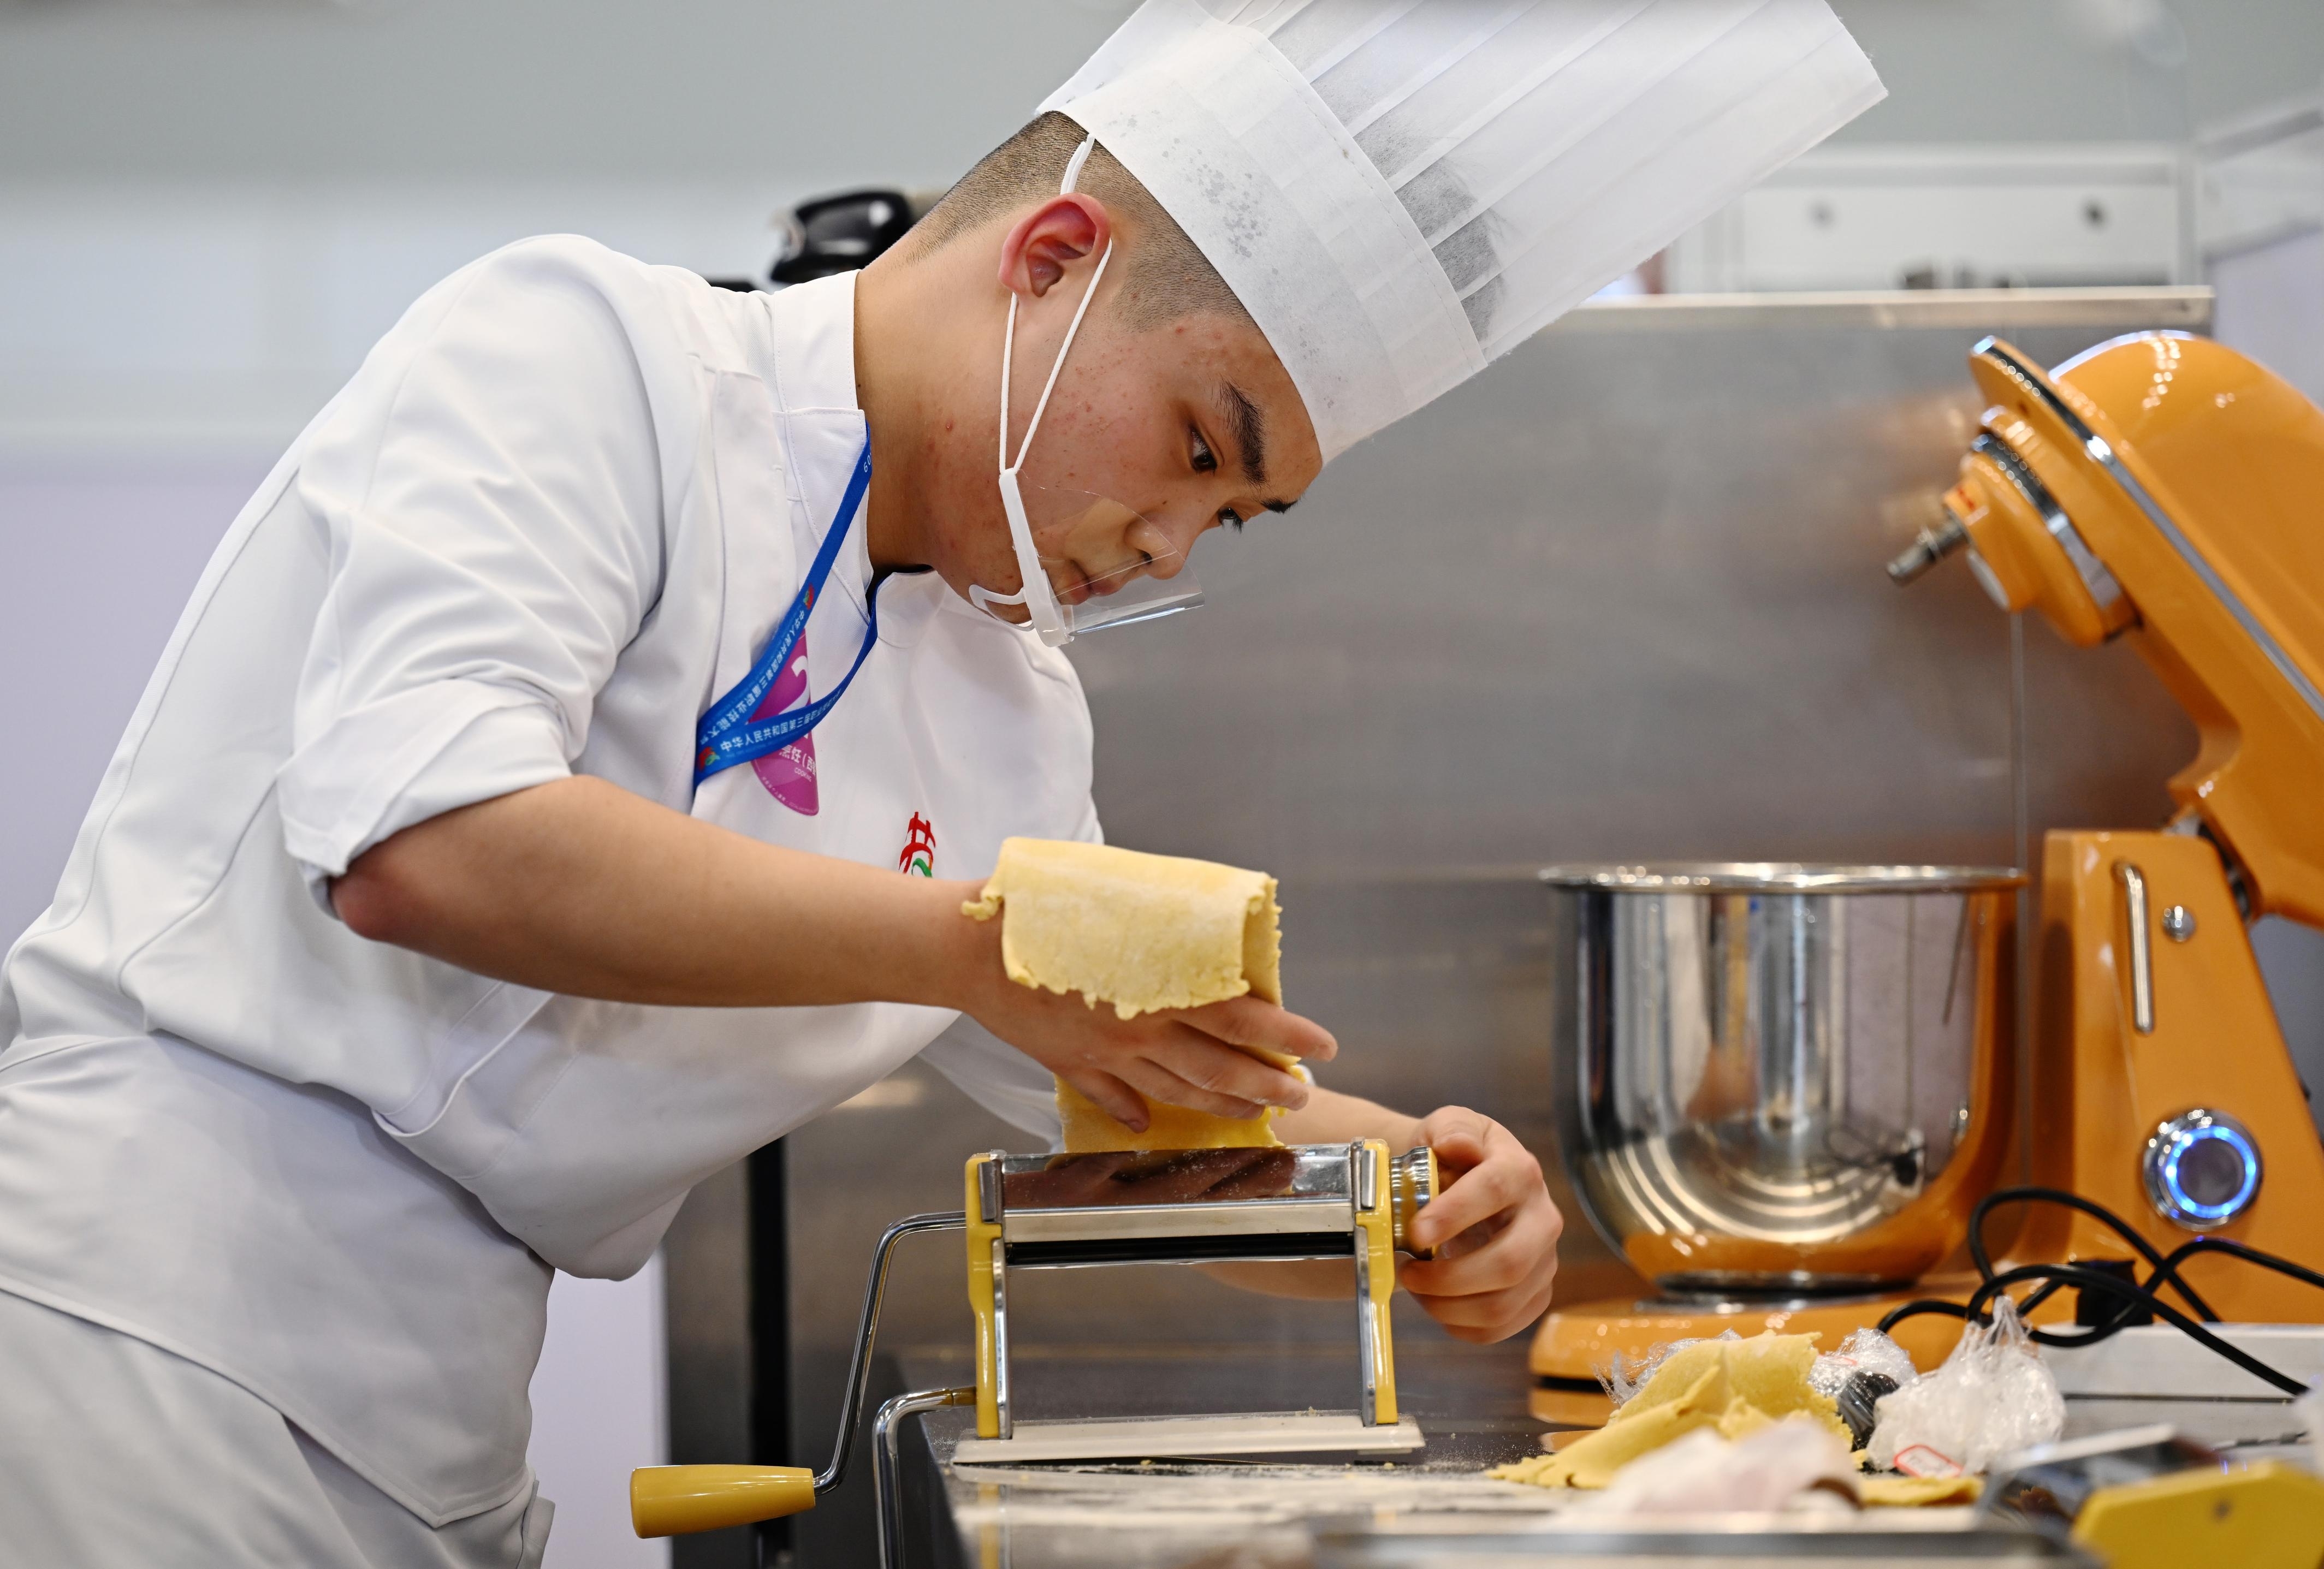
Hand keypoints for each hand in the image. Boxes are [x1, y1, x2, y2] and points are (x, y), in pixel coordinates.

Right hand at [950, 900, 1335, 1132]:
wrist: (968, 944)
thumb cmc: (1044, 903)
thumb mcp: (1123, 897)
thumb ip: (1170, 928)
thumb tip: (1212, 938)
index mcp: (1158, 983)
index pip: (1242, 1018)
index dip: (1288, 1036)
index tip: (1321, 1045)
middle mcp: (1138, 1027)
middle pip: (1220, 1066)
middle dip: (1270, 1084)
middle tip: (1303, 1092)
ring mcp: (1104, 1053)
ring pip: (1178, 1091)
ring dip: (1224, 1105)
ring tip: (1256, 1110)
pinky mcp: (1069, 1063)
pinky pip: (1111, 1099)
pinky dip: (1135, 1113)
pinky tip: (1149, 1123)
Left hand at [1400, 1107, 1561, 1342]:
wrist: (1464, 1181)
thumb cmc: (1452, 1156)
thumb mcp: (1447, 1126)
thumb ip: (1450, 1129)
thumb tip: (1455, 1144)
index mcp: (1520, 1170)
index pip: (1495, 1191)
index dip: (1454, 1215)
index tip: (1416, 1232)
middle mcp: (1542, 1218)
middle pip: (1509, 1262)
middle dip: (1449, 1277)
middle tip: (1408, 1271)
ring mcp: (1544, 1260)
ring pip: (1503, 1303)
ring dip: (1448, 1306)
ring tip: (1416, 1287)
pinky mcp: (1536, 1293)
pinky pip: (1502, 1326)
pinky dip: (1461, 1325)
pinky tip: (1437, 1305)